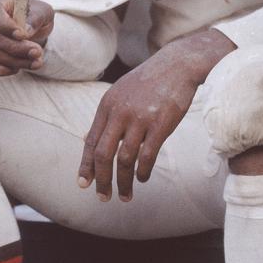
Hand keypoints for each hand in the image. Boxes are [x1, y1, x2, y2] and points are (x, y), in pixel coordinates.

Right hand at [0, 0, 53, 76]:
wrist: (29, 27)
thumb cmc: (35, 15)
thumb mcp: (43, 12)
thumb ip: (36, 18)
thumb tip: (25, 32)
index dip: (6, 26)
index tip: (24, 36)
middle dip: (16, 48)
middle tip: (37, 52)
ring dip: (14, 61)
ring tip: (36, 62)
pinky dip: (1, 70)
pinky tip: (18, 68)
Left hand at [77, 29, 234, 201]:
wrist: (178, 64)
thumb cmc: (149, 81)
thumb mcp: (120, 92)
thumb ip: (106, 117)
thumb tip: (86, 140)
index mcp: (107, 105)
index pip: (90, 142)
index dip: (86, 166)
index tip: (84, 184)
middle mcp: (120, 112)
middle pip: (103, 154)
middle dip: (102, 180)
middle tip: (104, 197)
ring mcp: (140, 118)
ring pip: (125, 159)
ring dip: (124, 182)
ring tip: (125, 195)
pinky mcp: (161, 124)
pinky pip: (147, 155)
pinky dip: (142, 172)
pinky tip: (142, 179)